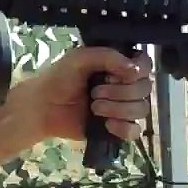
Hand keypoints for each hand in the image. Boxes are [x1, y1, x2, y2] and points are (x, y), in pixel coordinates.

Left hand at [14, 46, 153, 141]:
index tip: (116, 75)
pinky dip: (123, 128)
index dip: (137, 71)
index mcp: (118, 66)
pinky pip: (134, 131)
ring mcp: (121, 108)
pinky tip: (106, 124)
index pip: (145, 66)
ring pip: (141, 109)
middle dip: (121, 92)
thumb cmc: (59, 78)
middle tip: (95, 92)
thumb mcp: (79, 58)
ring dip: (118, 108)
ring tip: (94, 107)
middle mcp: (124, 86)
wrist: (42, 107)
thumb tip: (135, 70)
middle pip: (145, 89)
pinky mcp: (115, 128)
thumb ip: (107, 56)